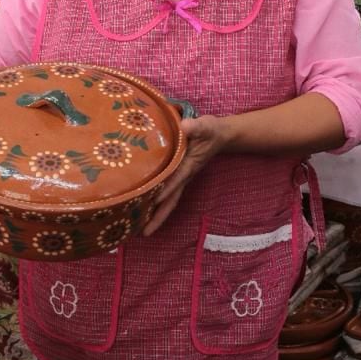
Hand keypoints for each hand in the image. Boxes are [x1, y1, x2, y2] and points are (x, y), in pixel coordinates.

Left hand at [141, 115, 229, 236]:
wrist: (221, 135)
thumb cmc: (210, 131)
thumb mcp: (205, 126)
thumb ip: (196, 127)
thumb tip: (185, 126)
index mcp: (189, 166)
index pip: (176, 180)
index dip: (166, 190)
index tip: (153, 201)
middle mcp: (184, 177)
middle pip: (171, 201)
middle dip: (158, 217)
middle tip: (144, 233)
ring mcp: (181, 179)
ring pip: (168, 201)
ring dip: (156, 216)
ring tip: (139, 231)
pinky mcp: (178, 177)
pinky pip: (167, 195)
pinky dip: (156, 206)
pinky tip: (143, 211)